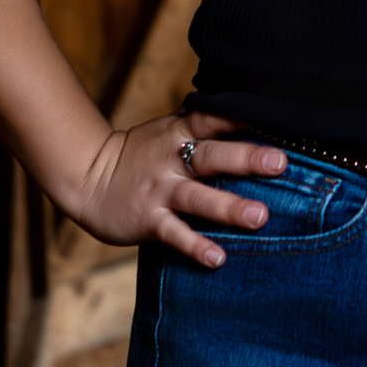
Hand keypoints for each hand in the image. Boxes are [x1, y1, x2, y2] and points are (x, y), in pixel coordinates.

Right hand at [67, 110, 283, 268]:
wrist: (87, 177)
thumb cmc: (141, 153)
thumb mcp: (169, 129)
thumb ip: (203, 123)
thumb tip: (248, 108)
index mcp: (179, 132)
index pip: (213, 119)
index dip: (241, 116)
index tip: (275, 117)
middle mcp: (171, 159)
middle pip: (211, 156)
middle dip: (246, 159)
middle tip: (279, 163)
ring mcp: (160, 191)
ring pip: (197, 198)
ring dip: (228, 207)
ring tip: (259, 217)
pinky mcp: (148, 220)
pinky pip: (175, 234)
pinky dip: (195, 246)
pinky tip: (218, 258)